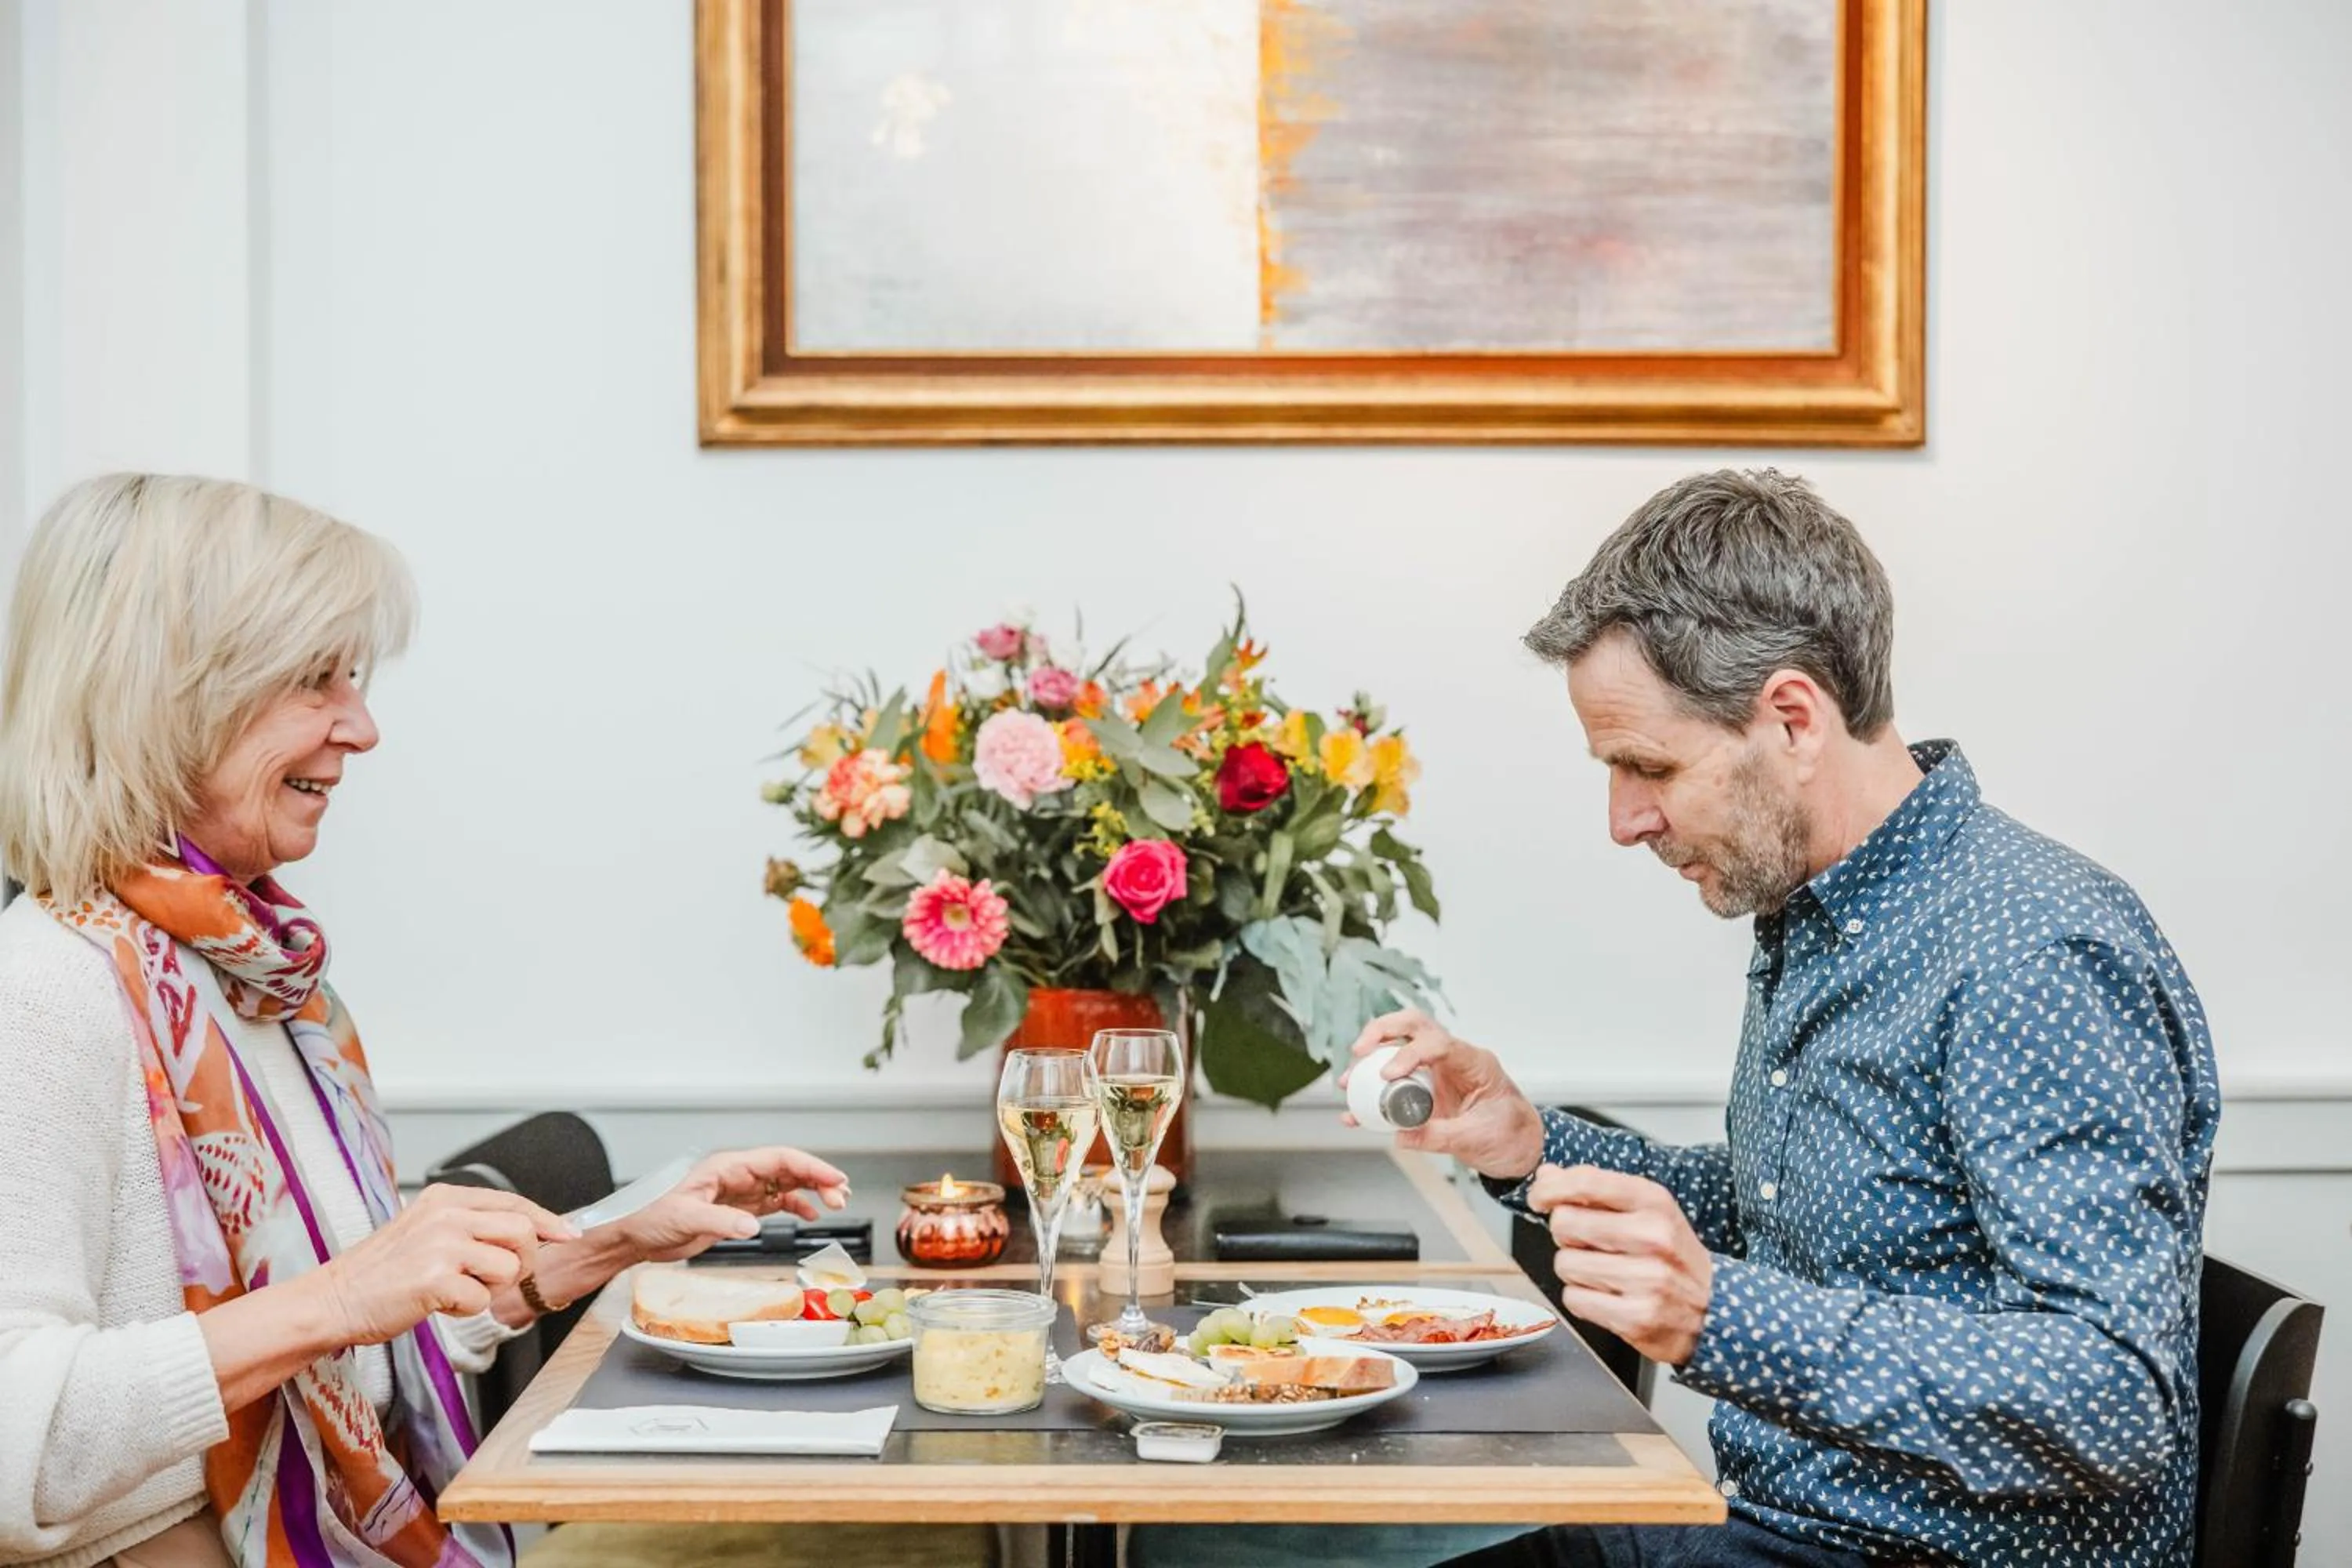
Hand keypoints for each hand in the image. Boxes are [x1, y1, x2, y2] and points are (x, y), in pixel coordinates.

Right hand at [312, 1184, 576, 1344]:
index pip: (514, 1203)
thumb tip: (528, 1231)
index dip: (548, 1220)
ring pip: (510, 1267)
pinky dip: (466, 1309)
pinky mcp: (434, 1279)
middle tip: (493, 1278)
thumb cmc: (381, 1272)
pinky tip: (437, 1304)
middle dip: (522, 1261)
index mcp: (445, 1198)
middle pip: (524, 1232)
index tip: (569, 1234)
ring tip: (455, 1290)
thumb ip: (471, 1226)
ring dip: (491, 1288)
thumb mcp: (426, 1231)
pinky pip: (482, 1299)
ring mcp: (441, 1245)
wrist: (333, 1300)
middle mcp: (446, 1215)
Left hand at [603, 1146, 851, 1263]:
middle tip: (841, 1195)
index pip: (779, 1159)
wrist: (635, 1236)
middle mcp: (738, 1175)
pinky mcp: (737, 1210)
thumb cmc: (650, 1216)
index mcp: (727, 1166)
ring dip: (811, 1191)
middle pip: (788, 1169)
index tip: (834, 1178)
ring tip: (834, 1202)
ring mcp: (740, 1192)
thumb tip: (753, 1225)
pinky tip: (809, 1215)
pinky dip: (795, 1206)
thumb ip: (721, 1220)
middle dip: (818, 1178)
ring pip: (785, 1184)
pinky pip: (774, 1203)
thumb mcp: (685, 1217)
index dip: (810, 1166)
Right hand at [1339, 1008, 1545, 1179]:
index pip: (1439, 1042)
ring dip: (1371, 1058)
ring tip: (1348, 1081)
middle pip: (1415, 1025)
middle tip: (1359, 1051)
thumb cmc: (1510, 1136)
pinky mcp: (1428, 1088)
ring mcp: (1439, 1071)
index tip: (1387, 1074)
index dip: (1409, 1052)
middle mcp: (1454, 1059)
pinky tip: (1355, 1113)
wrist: (1521, 1147)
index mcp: (1475, 1063)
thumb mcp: (1478, 1139)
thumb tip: (1400, 1136)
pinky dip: (1374, 1092)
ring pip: (1401, 1046)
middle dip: (1382, 1031)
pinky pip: (1397, 1081)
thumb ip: (1440, 1136)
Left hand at [1531, 1165, 1713, 1366]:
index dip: (1549, 1189)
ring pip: (1565, 1263)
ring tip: (1604, 1272)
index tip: (1541, 1198)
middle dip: (1566, 1234)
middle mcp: (1653, 1238)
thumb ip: (1596, 1190)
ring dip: (1575, 1269)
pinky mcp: (1636, 1317)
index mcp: (1654, 1203)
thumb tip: (1547, 1175)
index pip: (1585, 1182)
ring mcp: (1646, 1280)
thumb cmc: (1673, 1257)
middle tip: (1589, 1243)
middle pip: (1565, 1223)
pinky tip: (1608, 1296)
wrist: (1716, 1310)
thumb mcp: (1647, 1211)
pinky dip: (1582, 1298)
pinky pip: (1574, 1299)